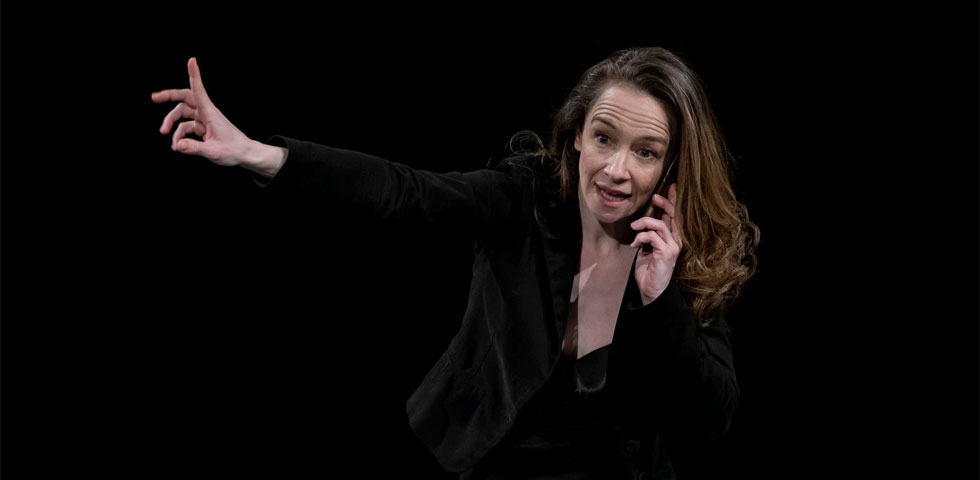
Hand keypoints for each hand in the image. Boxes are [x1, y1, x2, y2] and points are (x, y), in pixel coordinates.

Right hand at [151, 57, 253, 166]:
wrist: (244, 154)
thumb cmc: (234, 150)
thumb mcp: (213, 151)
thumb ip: (194, 148)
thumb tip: (178, 145)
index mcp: (210, 113)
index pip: (199, 90)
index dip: (194, 75)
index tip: (192, 60)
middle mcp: (206, 113)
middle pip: (185, 98)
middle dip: (169, 96)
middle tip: (154, 98)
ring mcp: (204, 119)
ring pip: (183, 114)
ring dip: (171, 122)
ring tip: (164, 133)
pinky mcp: (203, 127)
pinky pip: (186, 126)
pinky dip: (180, 135)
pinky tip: (178, 145)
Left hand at [629, 183, 681, 303]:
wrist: (650, 288)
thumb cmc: (648, 269)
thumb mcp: (647, 248)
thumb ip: (649, 234)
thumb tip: (643, 221)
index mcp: (672, 238)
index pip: (675, 215)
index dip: (674, 200)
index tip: (670, 186)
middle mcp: (676, 240)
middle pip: (674, 216)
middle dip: (665, 203)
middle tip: (655, 197)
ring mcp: (673, 246)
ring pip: (660, 225)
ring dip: (644, 223)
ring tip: (634, 228)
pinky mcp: (667, 253)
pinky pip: (652, 236)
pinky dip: (640, 237)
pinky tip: (634, 245)